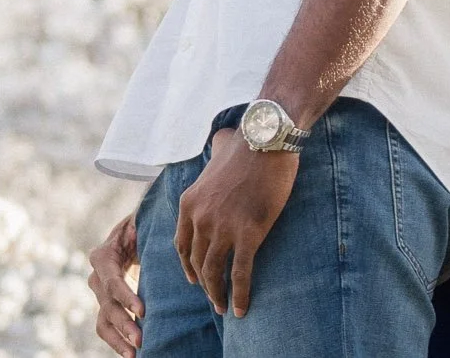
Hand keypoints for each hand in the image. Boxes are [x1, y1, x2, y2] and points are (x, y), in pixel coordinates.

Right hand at [86, 213, 142, 356]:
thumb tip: (160, 222)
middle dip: (124, 323)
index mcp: (103, 256)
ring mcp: (100, 295)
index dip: (125, 295)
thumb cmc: (141, 227)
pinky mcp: (107, 307)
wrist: (132, 236)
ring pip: (104, 321)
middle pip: (107, 304)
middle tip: (141, 339)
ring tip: (135, 353)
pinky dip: (116, 342)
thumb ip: (145, 224)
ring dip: (119, 338)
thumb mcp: (141, 222)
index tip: (142, 310)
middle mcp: (96, 277)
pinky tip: (131, 354)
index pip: (112, 280)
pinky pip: (106, 328)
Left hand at [173, 128, 299, 317]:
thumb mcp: (219, 150)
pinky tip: (242, 309)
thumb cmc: (249, 144)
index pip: (182, 244)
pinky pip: (240, 273)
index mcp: (189, 202)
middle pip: (197, 262)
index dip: (188, 266)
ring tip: (224, 308)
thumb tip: (218, 141)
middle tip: (213, 299)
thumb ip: (213, 152)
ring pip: (214, 272)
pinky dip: (240, 295)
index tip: (195, 279)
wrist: (267, 139)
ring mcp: (222, 227)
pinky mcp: (248, 234)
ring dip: (217, 295)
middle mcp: (200, 218)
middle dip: (204, 284)